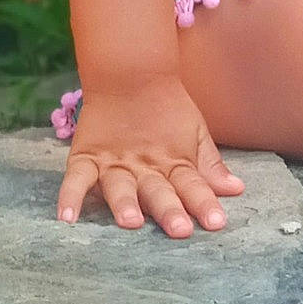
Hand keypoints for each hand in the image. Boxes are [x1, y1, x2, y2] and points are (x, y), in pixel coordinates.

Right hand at [55, 75, 244, 238]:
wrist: (131, 73)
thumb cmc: (168, 108)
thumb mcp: (194, 132)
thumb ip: (210, 165)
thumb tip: (236, 190)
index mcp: (173, 161)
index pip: (192, 184)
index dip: (204, 203)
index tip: (217, 223)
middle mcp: (144, 165)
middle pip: (158, 190)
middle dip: (169, 210)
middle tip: (180, 230)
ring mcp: (114, 161)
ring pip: (120, 185)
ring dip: (125, 203)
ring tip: (130, 222)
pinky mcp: (86, 157)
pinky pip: (76, 179)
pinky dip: (69, 197)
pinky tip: (66, 218)